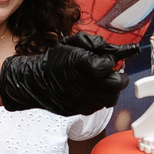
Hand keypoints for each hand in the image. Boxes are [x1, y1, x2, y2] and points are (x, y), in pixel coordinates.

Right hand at [0, 34, 138, 114]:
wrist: (36, 81)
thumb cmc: (53, 61)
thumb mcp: (72, 43)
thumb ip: (94, 43)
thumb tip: (114, 49)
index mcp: (84, 65)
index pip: (110, 64)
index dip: (110, 60)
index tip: (106, 59)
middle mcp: (86, 84)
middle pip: (117, 84)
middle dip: (118, 77)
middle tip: (112, 73)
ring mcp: (85, 100)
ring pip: (112, 98)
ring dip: (111, 90)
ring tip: (103, 83)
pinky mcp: (82, 110)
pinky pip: (99, 106)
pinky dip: (100, 99)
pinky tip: (92, 91)